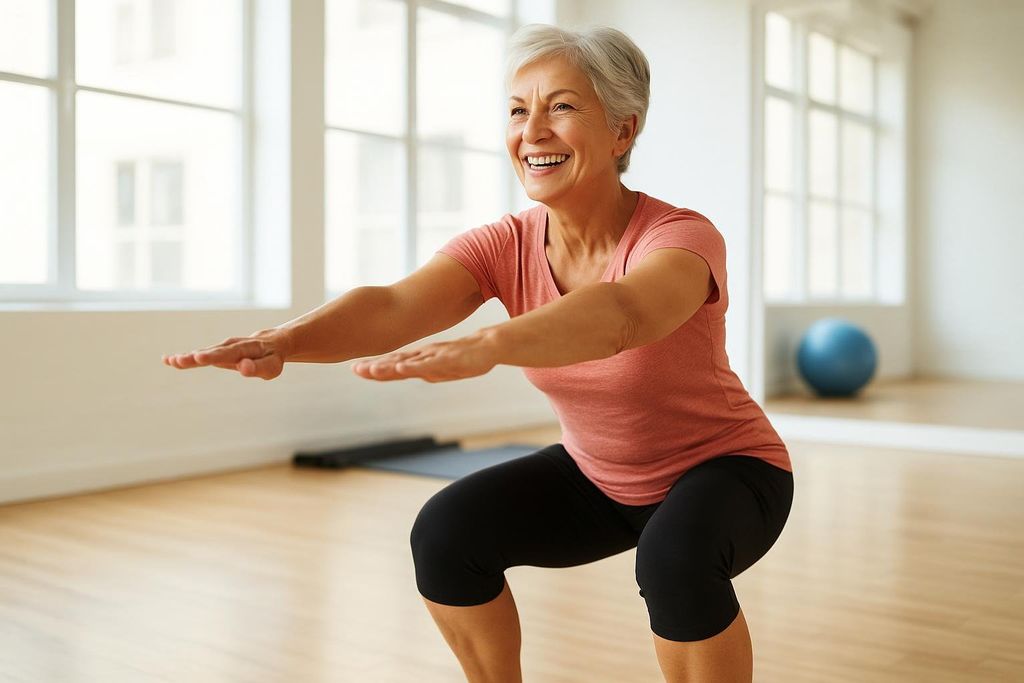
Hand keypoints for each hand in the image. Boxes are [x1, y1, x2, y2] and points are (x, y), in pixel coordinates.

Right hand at [162, 328, 291, 379]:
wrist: (271, 343)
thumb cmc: (272, 358)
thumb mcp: (271, 366)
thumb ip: (258, 367)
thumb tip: (243, 367)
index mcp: (247, 349)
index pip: (229, 353)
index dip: (213, 356)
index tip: (198, 358)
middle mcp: (232, 345)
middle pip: (213, 352)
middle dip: (196, 357)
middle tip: (179, 360)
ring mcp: (223, 348)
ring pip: (204, 352)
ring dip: (188, 357)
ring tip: (170, 361)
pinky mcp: (217, 352)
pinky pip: (200, 355)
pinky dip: (186, 357)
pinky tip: (167, 360)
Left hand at [352, 332, 497, 382]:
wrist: (489, 345)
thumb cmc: (465, 357)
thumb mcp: (439, 366)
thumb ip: (423, 367)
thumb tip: (406, 370)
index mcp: (421, 360)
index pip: (393, 364)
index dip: (375, 367)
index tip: (356, 369)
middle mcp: (424, 357)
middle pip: (396, 363)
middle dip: (375, 368)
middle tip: (355, 369)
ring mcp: (435, 357)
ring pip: (409, 363)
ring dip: (389, 367)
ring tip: (371, 370)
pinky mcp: (448, 358)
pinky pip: (428, 364)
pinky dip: (414, 367)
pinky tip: (401, 368)